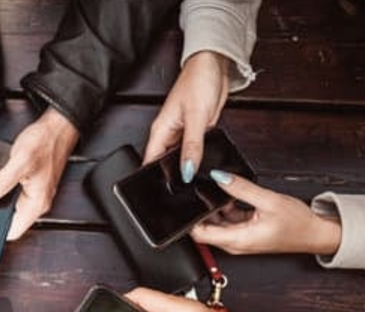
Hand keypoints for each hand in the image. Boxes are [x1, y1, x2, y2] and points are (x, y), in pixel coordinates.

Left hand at [0, 107, 78, 239]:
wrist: (57, 128)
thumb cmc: (44, 143)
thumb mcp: (20, 162)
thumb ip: (1, 182)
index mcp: (36, 203)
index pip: (14, 231)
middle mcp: (37, 202)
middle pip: (11, 220)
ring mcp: (35, 193)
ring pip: (12, 207)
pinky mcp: (32, 184)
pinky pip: (14, 195)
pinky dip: (3, 190)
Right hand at [143, 51, 229, 182]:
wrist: (214, 65)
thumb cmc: (198, 81)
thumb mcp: (196, 117)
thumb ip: (192, 146)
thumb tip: (186, 170)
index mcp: (160, 130)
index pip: (150, 162)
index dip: (154, 179)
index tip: (164, 192)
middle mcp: (169, 134)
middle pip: (165, 163)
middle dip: (172, 177)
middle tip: (184, 189)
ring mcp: (183, 133)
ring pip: (181, 158)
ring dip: (188, 167)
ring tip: (197, 177)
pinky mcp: (197, 131)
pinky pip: (195, 150)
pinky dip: (199, 157)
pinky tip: (205, 162)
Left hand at [190, 171, 341, 254]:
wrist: (315, 234)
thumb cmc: (298, 224)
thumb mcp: (269, 201)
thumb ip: (241, 189)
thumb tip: (220, 177)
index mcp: (238, 240)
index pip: (200, 235)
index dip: (190, 219)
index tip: (187, 203)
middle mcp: (235, 243)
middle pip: (205, 228)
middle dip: (202, 210)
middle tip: (202, 191)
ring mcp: (239, 239)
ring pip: (216, 223)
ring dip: (215, 208)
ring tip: (220, 192)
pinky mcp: (244, 233)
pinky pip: (227, 221)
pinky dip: (226, 209)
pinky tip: (233, 197)